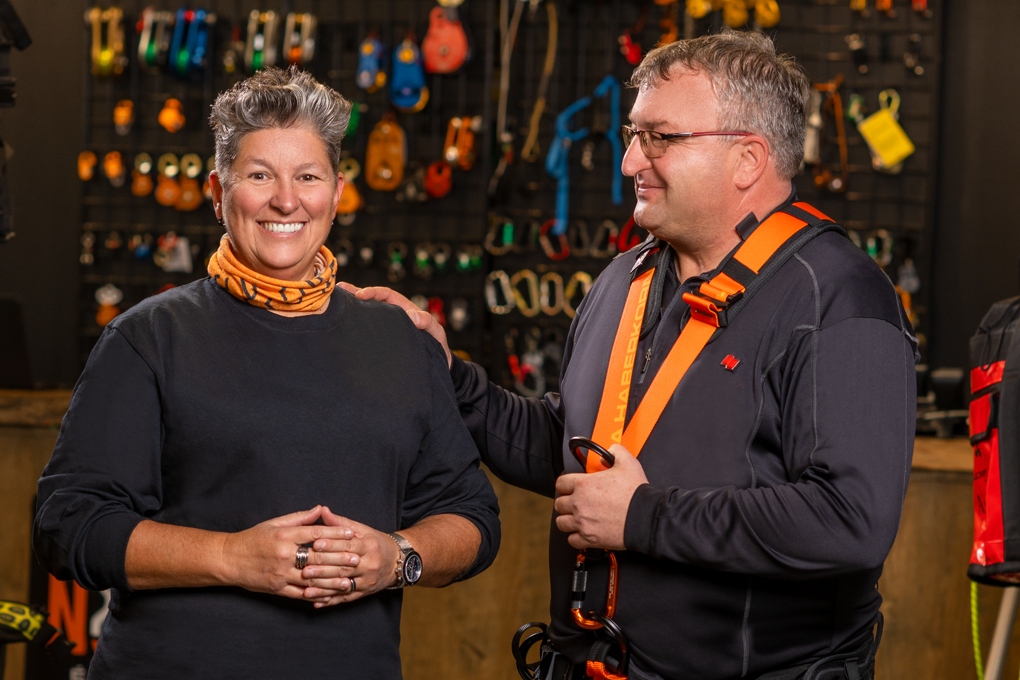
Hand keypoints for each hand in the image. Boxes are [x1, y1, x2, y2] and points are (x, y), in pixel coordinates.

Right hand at [220, 506, 353, 598]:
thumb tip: (320, 509)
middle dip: (339, 558)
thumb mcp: (274, 524)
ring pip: (311, 578)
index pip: (315, 534)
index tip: (351, 534)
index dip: (335, 534)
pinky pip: (299, 593)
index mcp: (283, 536)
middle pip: (316, 557)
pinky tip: (329, 595)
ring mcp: (280, 573)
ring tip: (349, 580)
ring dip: (331, 580)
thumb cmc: (252, 539)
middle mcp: (283, 555)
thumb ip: (299, 518)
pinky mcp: (276, 588)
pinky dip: (315, 595)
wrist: (228, 560)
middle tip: (357, 558)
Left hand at [299, 506, 400, 607]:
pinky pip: (346, 598)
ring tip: (306, 588)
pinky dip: (331, 601)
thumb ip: (340, 523)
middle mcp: (370, 564)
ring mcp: (367, 581)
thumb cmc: (375, 543)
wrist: (397, 562)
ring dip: (324, 588)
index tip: (315, 544)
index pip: (349, 546)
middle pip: (344, 567)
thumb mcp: (362, 530)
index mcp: (369, 546)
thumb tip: (322, 510)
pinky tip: (317, 603)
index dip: (332, 545)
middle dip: (323, 569)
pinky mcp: (364, 593)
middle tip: (304, 569)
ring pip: (344, 585)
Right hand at [337, 282, 451, 367]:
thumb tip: (413, 316)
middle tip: (338, 290)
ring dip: (352, 309)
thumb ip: (428, 322)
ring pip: (367, 316)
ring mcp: (386, 328)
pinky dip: (355, 326)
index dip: (372, 292)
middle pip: (371, 302)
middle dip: (354, 295)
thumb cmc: (437, 346)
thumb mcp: (436, 332)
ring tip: (333, 303)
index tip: (360, 296)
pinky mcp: (381, 341)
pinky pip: (368, 331)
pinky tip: (342, 326)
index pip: (385, 295)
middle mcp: (392, 316)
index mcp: (403, 309)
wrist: (437, 365)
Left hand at [553, 444, 648, 550]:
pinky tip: (584, 531)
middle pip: (559, 504)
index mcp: (583, 484)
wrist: (646, 517)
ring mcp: (582, 522)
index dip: (565, 485)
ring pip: (561, 523)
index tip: (570, 488)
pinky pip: (572, 540)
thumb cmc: (636, 493)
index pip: (560, 484)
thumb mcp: (628, 462)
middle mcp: (579, 504)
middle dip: (566, 503)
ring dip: (568, 520)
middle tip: (575, 503)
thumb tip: (610, 451)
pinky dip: (576, 537)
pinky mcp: (589, 538)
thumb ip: (616, 451)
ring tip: (577, 518)